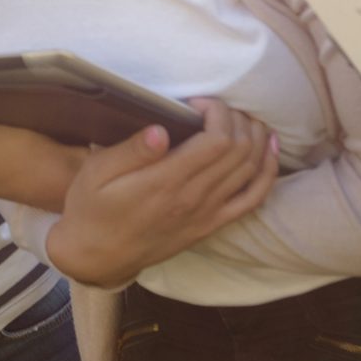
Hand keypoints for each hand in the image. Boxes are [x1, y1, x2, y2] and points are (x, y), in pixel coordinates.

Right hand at [44, 100, 279, 288]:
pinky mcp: (212, 225)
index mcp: (166, 182)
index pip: (216, 141)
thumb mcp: (96, 173)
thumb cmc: (92, 208)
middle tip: (215, 107)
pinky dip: (267, 171)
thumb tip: (161, 129)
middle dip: (237, 119)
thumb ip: (131, 151)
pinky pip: (253, 198)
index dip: (217, 113)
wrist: (97, 256)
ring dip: (255, 137)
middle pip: (239, 151)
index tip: (195, 103)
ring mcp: (207, 214)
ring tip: (241, 119)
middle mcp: (194, 198)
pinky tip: (268, 149)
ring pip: (251, 169)